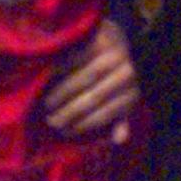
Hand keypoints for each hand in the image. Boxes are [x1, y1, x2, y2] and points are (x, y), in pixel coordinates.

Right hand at [41, 19, 141, 142]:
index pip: (106, 113)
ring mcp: (116, 55)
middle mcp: (128, 74)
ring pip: (85, 78)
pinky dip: (62, 70)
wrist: (116, 40)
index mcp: (133, 93)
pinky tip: (48, 80)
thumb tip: (120, 140)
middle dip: (70, 112)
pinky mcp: (102, 39)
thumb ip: (119, 120)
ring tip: (47, 104)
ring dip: (64, 93)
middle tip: (51, 121)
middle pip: (94, 97)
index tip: (65, 131)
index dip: (83, 124)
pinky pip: (79, 58)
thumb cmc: (114, 79)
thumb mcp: (121, 101)